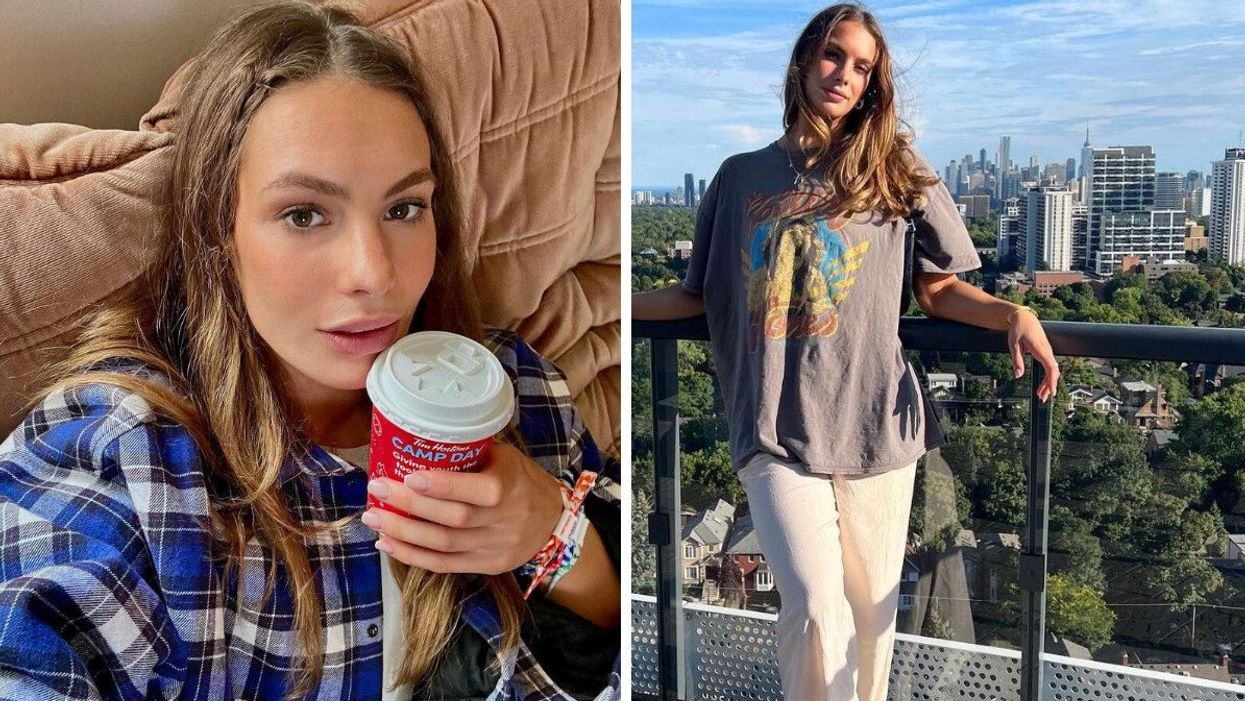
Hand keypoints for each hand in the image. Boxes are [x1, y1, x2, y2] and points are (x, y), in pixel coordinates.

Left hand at [360, 442, 564, 574]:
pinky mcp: (486, 565)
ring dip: (403, 532)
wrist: (554, 523)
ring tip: (373, 517)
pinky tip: (388, 543)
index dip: (443, 487)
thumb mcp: (506, 459)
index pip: (478, 491)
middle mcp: (503, 520)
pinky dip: (412, 556)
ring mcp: (493, 547)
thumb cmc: (522, 481)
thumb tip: (422, 440)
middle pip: (453, 519)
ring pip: (443, 545)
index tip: (409, 475)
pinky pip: (444, 565)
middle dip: (410, 506)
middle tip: (378, 489)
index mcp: (510, 487)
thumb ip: (472, 454)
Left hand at [1008, 308, 1059, 402]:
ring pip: (1051, 370)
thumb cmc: (1018, 329)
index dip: (1052, 381)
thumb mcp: (1013, 345)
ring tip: (1041, 395)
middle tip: (1043, 399)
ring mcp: (1047, 351)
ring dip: (1048, 383)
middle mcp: (1047, 351)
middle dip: (1049, 386)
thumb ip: (1017, 360)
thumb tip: (1018, 375)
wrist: (1024, 317)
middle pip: (1053, 372)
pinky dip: (1046, 377)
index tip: (1051, 392)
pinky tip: (1042, 384)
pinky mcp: (1044, 351)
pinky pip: (1049, 366)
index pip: (1051, 368)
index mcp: (1041, 350)